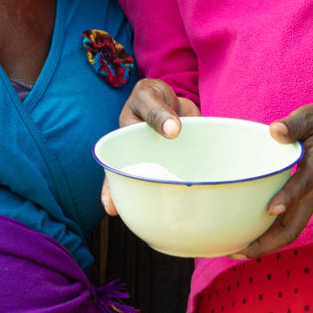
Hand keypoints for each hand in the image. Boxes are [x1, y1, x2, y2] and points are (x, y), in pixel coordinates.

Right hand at [105, 79, 200, 214]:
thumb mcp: (149, 96)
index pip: (114, 171)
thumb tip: (173, 130)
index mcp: (125, 146)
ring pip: (163, 185)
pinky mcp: (183, 162)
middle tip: (143, 217)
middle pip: (137, 186)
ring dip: (168, 198)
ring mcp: (164, 163)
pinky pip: (186, 175)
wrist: (174, 93)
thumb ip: (157, 111)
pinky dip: (192, 184)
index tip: (110, 208)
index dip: (110, 191)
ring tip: (172, 219)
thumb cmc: (152, 96)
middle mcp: (142, 160)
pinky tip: (201, 199)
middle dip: (137, 203)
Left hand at [234, 99, 312, 259]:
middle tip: (235, 250)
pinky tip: (248, 237)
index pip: (303, 185)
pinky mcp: (307, 203)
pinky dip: (269, 236)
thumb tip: (275, 131)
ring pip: (290, 231)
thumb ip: (295, 124)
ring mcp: (312, 201)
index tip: (269, 209)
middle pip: (293, 227)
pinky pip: (289, 225)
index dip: (287, 198)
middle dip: (265, 243)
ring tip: (234, 251)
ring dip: (265, 244)